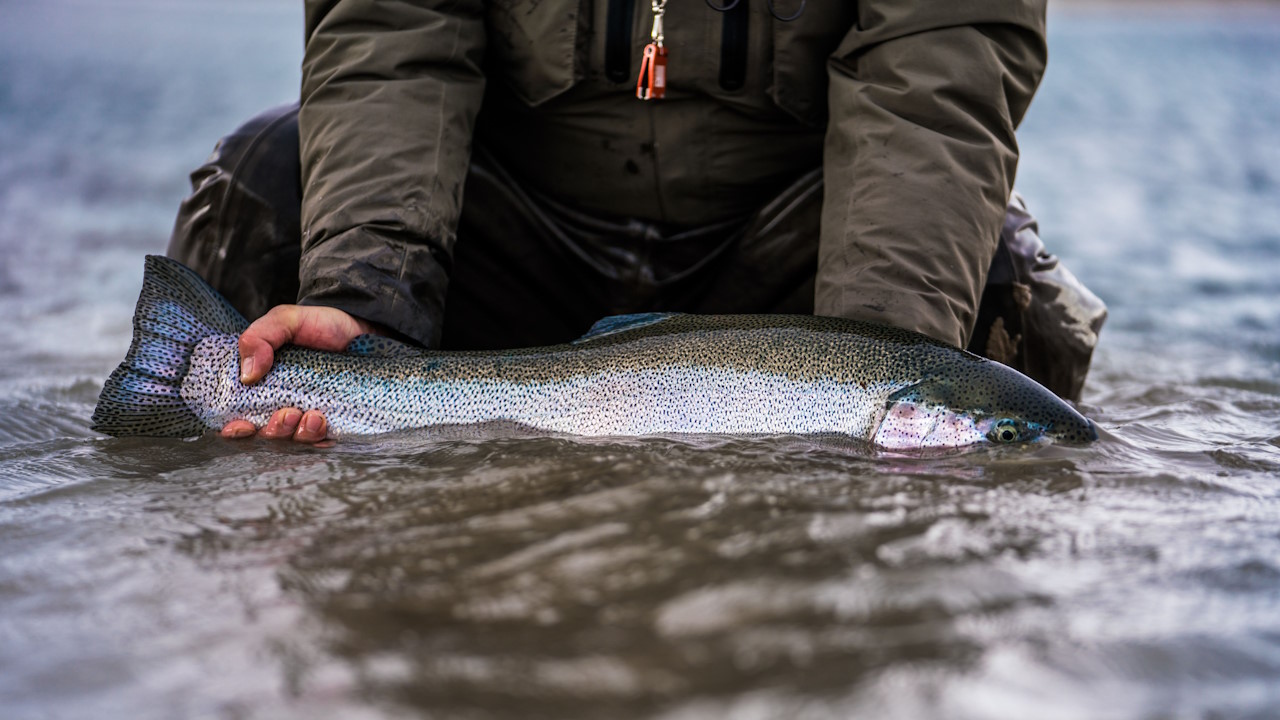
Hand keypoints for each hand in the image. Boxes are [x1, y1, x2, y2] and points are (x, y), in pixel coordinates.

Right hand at [220, 304, 379, 442]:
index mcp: (260, 385)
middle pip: (266, 436)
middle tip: (288, 414)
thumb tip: (247, 374)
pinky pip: (323, 442)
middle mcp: (280, 406)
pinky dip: (321, 439)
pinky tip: (326, 422)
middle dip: (273, 432)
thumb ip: (260, 337)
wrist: (362, 329)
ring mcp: (306, 417)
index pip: (238, 418)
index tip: (242, 426)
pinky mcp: (332, 422)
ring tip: (314, 416)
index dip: (235, 430)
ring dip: (300, 435)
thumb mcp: (286, 320)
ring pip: (295, 441)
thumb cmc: (321, 325)